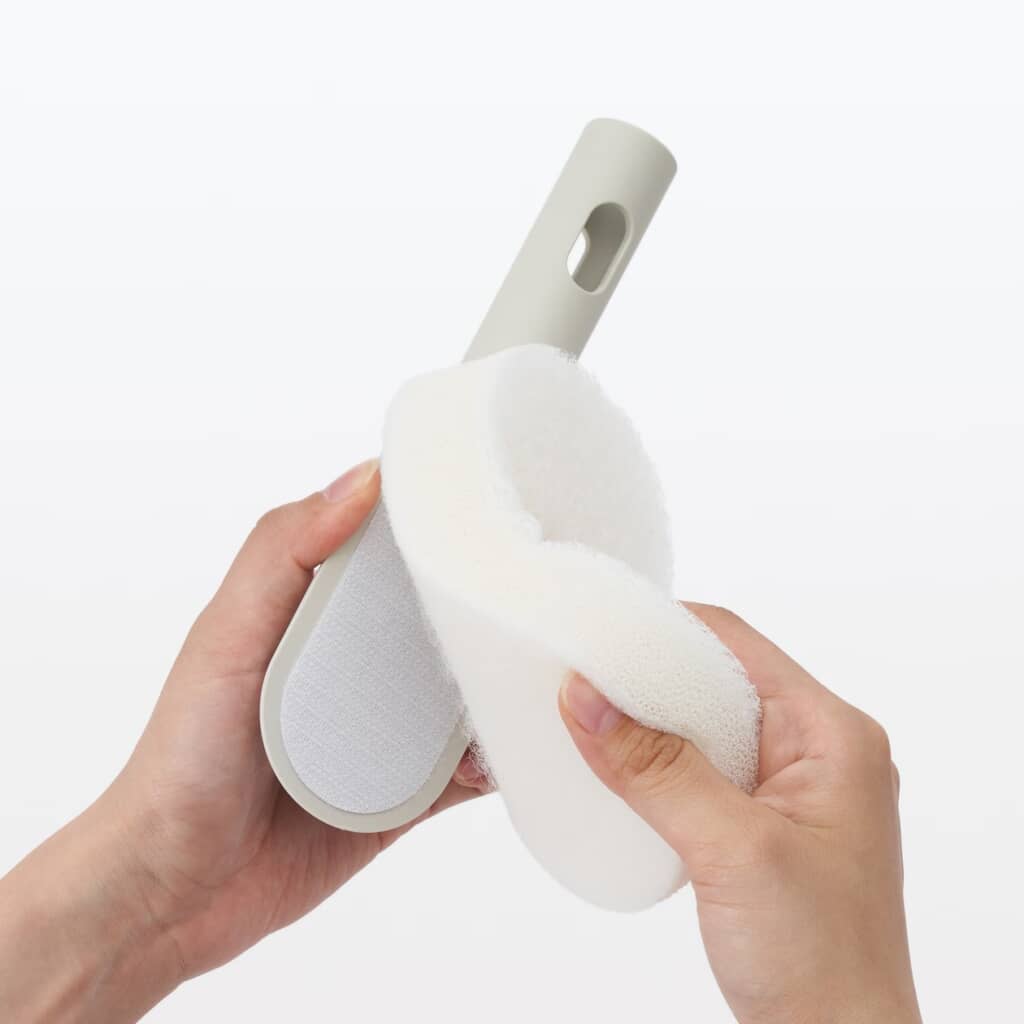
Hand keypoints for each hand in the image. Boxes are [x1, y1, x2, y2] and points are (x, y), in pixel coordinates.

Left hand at [0, 460, 487, 1022]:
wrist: (176, 892)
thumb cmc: (184, 754)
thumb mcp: (227, 638)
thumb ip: (282, 555)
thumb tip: (363, 480)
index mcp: (317, 613)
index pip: (388, 546)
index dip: (437, 520)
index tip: (495, 497)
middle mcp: (356, 665)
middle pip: (440, 619)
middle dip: (489, 605)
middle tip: (548, 588)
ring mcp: (385, 730)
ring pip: (465, 694)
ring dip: (502, 686)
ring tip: (543, 673)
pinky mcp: (405, 794)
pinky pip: (467, 771)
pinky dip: (496, 763)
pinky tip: (517, 756)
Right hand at [560, 603, 920, 1023]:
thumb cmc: (821, 962)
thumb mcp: (732, 852)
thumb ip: (656, 770)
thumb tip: (586, 696)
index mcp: (833, 735)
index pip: (737, 644)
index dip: (664, 627)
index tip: (598, 629)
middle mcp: (819, 750)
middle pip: (719, 678)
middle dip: (649, 673)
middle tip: (581, 671)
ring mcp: (793, 787)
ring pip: (708, 722)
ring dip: (651, 718)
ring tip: (590, 711)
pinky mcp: (765, 822)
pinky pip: (706, 765)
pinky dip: (660, 759)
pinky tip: (621, 766)